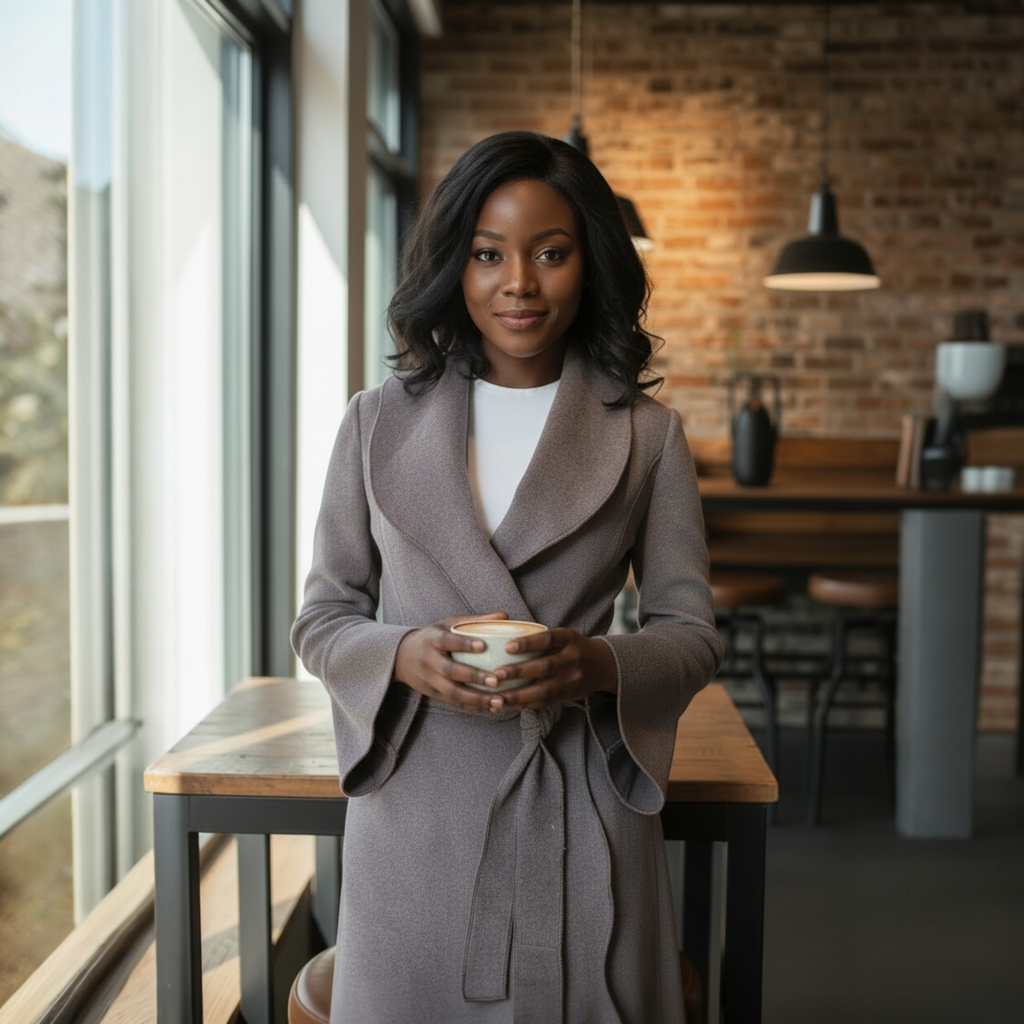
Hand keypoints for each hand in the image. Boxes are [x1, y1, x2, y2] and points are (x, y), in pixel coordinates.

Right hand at [394, 612, 512, 712]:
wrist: (401, 657)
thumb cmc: (432, 637)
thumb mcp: (447, 624)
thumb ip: (475, 621)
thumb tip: (505, 616)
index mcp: (432, 639)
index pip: (446, 641)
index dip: (464, 643)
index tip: (484, 645)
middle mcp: (429, 661)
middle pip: (450, 670)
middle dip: (474, 676)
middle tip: (496, 680)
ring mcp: (430, 680)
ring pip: (452, 693)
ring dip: (477, 699)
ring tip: (499, 701)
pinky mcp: (434, 694)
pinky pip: (454, 703)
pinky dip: (473, 707)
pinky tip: (492, 707)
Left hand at [483, 627, 618, 711]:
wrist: (604, 665)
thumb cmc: (573, 647)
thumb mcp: (564, 636)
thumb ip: (540, 637)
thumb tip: (503, 633)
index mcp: (569, 639)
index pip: (548, 639)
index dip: (528, 643)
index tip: (507, 647)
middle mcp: (572, 659)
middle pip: (544, 666)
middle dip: (518, 672)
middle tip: (495, 675)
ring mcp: (571, 679)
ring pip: (543, 690)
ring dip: (519, 695)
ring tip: (497, 697)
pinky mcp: (568, 695)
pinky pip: (545, 702)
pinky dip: (525, 704)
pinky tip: (509, 704)